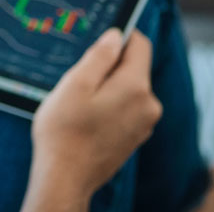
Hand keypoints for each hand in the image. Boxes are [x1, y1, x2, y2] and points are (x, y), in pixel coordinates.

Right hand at [22, 29, 161, 211]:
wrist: (65, 179)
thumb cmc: (64, 132)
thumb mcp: (75, 84)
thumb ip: (99, 56)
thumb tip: (116, 36)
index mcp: (136, 86)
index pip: (140, 45)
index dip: (120, 36)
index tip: (97, 42)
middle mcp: (149, 105)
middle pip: (133, 68)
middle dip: (107, 67)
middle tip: (78, 82)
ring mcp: (144, 124)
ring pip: (127, 89)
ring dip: (106, 89)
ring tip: (80, 106)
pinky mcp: (135, 137)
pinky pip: (125, 109)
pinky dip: (108, 107)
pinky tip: (86, 121)